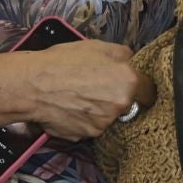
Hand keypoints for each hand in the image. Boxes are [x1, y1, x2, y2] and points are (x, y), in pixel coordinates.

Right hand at [5, 39, 151, 139]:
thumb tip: (131, 60)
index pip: (150, 91)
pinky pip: (90, 127)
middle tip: (98, 86)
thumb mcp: (97, 46)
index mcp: (128, 82)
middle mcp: (120, 107)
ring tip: (78, 95)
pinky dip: (83, 119)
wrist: (33, 85)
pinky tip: (70, 106)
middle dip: (117, 97)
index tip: (136, 86)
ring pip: (108, 117)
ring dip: (99, 109)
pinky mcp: (86, 136)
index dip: (142, 87)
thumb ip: (122, 54)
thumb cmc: (63, 62)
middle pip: (128, 105)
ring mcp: (103, 124)